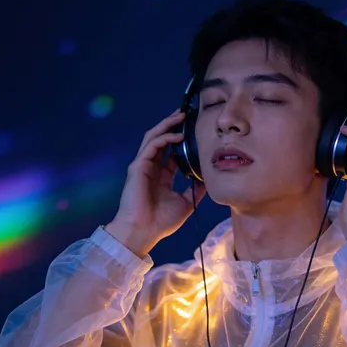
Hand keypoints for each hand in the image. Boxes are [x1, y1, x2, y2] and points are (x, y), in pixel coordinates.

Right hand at [106, 110, 205, 255]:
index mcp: (162, 177)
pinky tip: (177, 135)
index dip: (183, 142)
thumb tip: (209, 180)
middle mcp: (152, 169)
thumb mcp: (186, 204)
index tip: (196, 132)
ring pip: (154, 138)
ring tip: (180, 116)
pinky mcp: (138, 166)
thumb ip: (196, 190)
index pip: (172, 153)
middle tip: (187, 115)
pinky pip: (151, 146)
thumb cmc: (161, 222)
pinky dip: (164, 137)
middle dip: (173, 126)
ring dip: (167, 125)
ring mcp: (143, 166)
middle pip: (162, 140)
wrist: (143, 232)